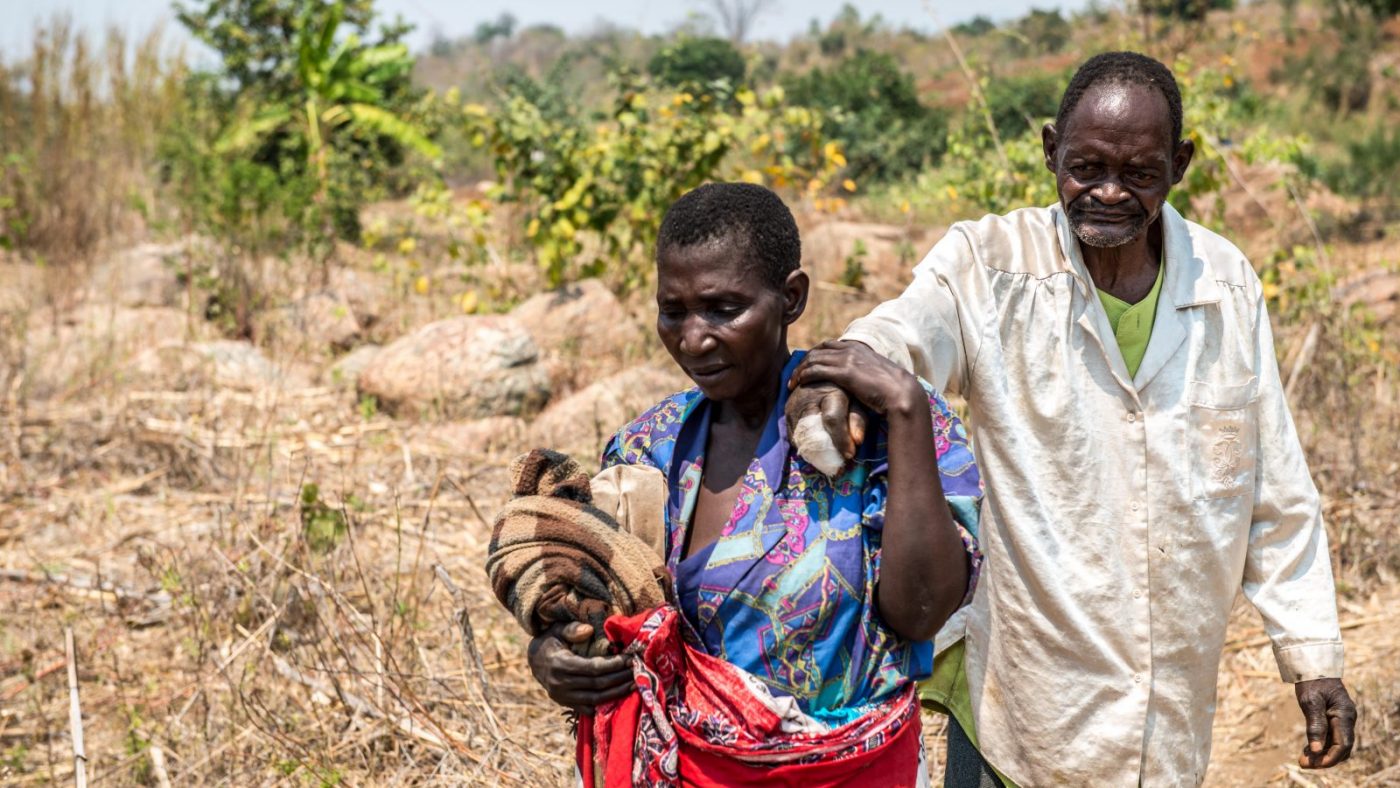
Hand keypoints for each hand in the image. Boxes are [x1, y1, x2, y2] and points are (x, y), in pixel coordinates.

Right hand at [527, 622, 633, 713]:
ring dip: (616, 693)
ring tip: (634, 684)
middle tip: (638, 671)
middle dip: (620, 678)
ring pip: (595, 699)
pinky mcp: (565, 703)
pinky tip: (619, 697)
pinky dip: (604, 704)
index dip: (613, 665)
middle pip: (598, 685)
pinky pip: (588, 708)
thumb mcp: (556, 629)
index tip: (630, 659)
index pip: (593, 668)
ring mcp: (562, 697)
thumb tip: (589, 630)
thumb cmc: (550, 640)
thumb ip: (571, 628)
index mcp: (561, 664)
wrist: (533, 660)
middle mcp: (561, 684)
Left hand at [791, 341, 922, 417]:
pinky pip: (815, 370)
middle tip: (795, 374)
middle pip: (818, 350)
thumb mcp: (877, 375)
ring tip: (792, 382)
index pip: (830, 345)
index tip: (808, 366)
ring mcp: (847, 359)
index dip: (816, 354)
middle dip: (804, 361)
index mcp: (859, 348)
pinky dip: (803, 376)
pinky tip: (797, 384)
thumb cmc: (893, 390)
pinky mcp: (844, 372)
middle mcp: (851, 349)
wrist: (902, 393)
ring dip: (799, 370)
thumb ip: (865, 373)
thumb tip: (862, 382)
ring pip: (813, 359)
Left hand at [1295, 678, 1355, 768]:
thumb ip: (1315, 726)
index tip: (1315, 765)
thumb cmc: (1312, 681)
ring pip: (1336, 744)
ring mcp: (1343, 719)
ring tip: (1303, 760)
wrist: (1314, 665)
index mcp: (1345, 714)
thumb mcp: (1310, 702)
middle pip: (1341, 747)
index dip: (1330, 757)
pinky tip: (1308, 750)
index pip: (1343, 744)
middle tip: (1304, 764)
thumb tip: (1317, 750)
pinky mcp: (1335, 718)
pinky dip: (1321, 745)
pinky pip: (1332, 737)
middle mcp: (1347, 719)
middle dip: (1325, 759)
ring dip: (1322, 754)